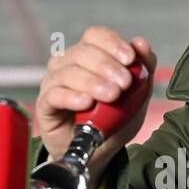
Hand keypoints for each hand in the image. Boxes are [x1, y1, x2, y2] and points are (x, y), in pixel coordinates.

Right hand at [34, 26, 156, 181]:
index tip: (130, 59)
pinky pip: (54, 95)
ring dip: (93, 82)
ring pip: (68, 72)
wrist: (97, 152)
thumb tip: (141, 43)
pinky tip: (87, 103)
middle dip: (107, 66)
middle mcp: (67, 64)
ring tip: (111, 96)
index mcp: (88, 56)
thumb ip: (143, 68)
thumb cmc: (112, 120)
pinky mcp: (45, 105)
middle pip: (82, 52)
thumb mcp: (136, 96)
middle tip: (125, 83)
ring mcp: (54, 83)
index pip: (95, 36)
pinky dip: (72, 97)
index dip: (112, 43)